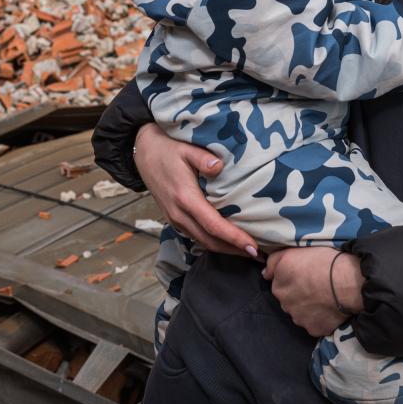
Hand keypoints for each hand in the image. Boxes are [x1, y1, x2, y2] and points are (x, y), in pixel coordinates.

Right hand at [132, 124, 258, 257]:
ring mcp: (174, 218)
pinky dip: (213, 242)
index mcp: (185, 197)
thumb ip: (203, 158)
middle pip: (209, 241)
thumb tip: (218, 167)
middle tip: (258, 255)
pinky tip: (227, 241)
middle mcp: (178, 213)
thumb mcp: (186, 148)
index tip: (253, 247)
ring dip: (224, 249)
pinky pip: (195, 236)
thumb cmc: (167, 147)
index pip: (213, 225)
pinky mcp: (174, 218)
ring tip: (247, 251)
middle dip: (234, 250)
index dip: (234, 238)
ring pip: (202, 242)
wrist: (144, 152)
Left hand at [264, 248, 362, 336]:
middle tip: (316, 285)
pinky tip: (330, 308)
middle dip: (298, 294)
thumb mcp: (295, 251)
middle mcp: (285, 304)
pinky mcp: (313, 329)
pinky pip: (314, 324)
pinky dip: (320, 318)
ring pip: (300, 313)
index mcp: (279, 285)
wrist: (348, 283)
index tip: (306, 274)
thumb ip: (274, 261)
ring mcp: (298, 319)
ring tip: (325, 297)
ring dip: (308, 307)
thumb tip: (265, 274)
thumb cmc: (324, 262)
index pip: (279, 284)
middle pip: (288, 300)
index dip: (293, 278)